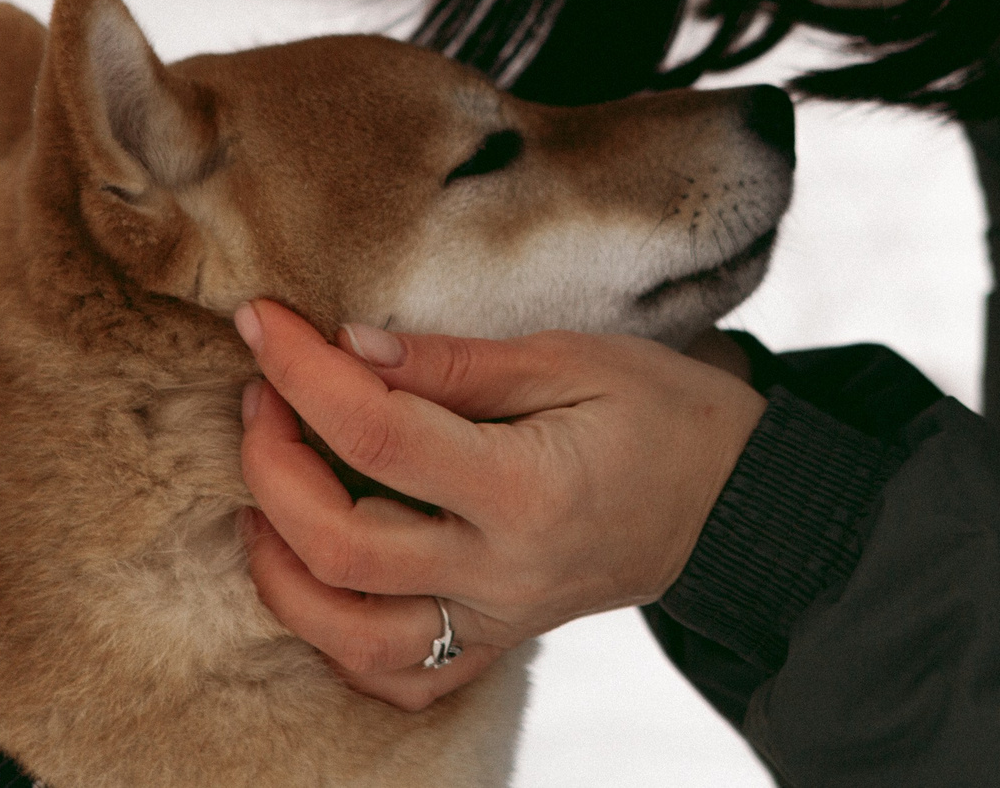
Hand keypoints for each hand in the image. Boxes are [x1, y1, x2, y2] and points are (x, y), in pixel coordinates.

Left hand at [231, 300, 767, 709]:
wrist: (738, 501)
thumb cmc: (664, 413)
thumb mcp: (571, 357)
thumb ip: (455, 363)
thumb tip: (349, 347)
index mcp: (526, 490)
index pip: (377, 432)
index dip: (302, 373)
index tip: (262, 322)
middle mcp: (502, 573)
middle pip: (338, 544)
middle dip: (270, 462)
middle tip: (262, 391)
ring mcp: (495, 621)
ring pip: (347, 633)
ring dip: (278, 564)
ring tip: (263, 490)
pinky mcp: (495, 643)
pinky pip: (396, 676)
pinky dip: (335, 637)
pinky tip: (313, 574)